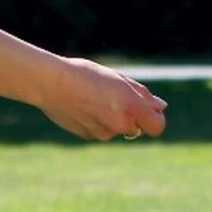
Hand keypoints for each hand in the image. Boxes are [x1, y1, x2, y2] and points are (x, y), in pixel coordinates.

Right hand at [40, 56, 167, 141]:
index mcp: (131, 106)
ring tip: (93, 98)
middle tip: (112, 97)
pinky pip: (101, 131)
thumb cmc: (85, 74)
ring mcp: (104, 133)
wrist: (50, 83)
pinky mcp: (89, 137)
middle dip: (130, 116)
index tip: (149, 110)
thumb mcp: (118, 78)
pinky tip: (83, 106)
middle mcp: (120, 123)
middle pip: (136, 128)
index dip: (156, 119)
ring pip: (117, 129)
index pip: (157, 126)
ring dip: (112, 118)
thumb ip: (142, 95)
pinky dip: (97, 122)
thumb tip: (161, 107)